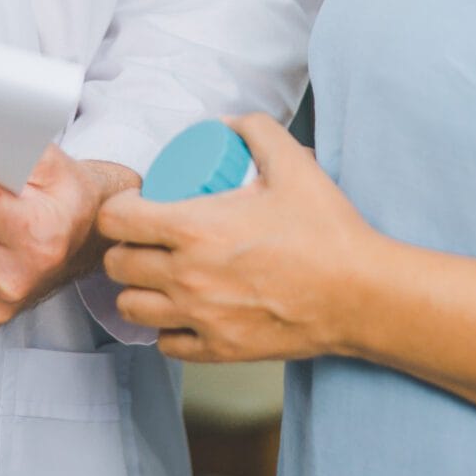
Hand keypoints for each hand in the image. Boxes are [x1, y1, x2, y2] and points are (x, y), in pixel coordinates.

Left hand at [95, 115, 381, 363]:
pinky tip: (183, 312)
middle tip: (147, 238)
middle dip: (125, 247)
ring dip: (138, 289)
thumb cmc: (326, 231)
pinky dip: (167, 328)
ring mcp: (199, 318)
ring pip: (131, 308)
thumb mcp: (293, 162)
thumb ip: (255, 129)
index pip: (116, 220)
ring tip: (158, 276)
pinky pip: (165, 344)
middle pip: (116, 264)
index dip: (120, 208)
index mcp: (194, 228)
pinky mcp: (217, 350)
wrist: (359, 294)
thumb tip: (227, 125)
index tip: (138, 205)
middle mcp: (186, 277)